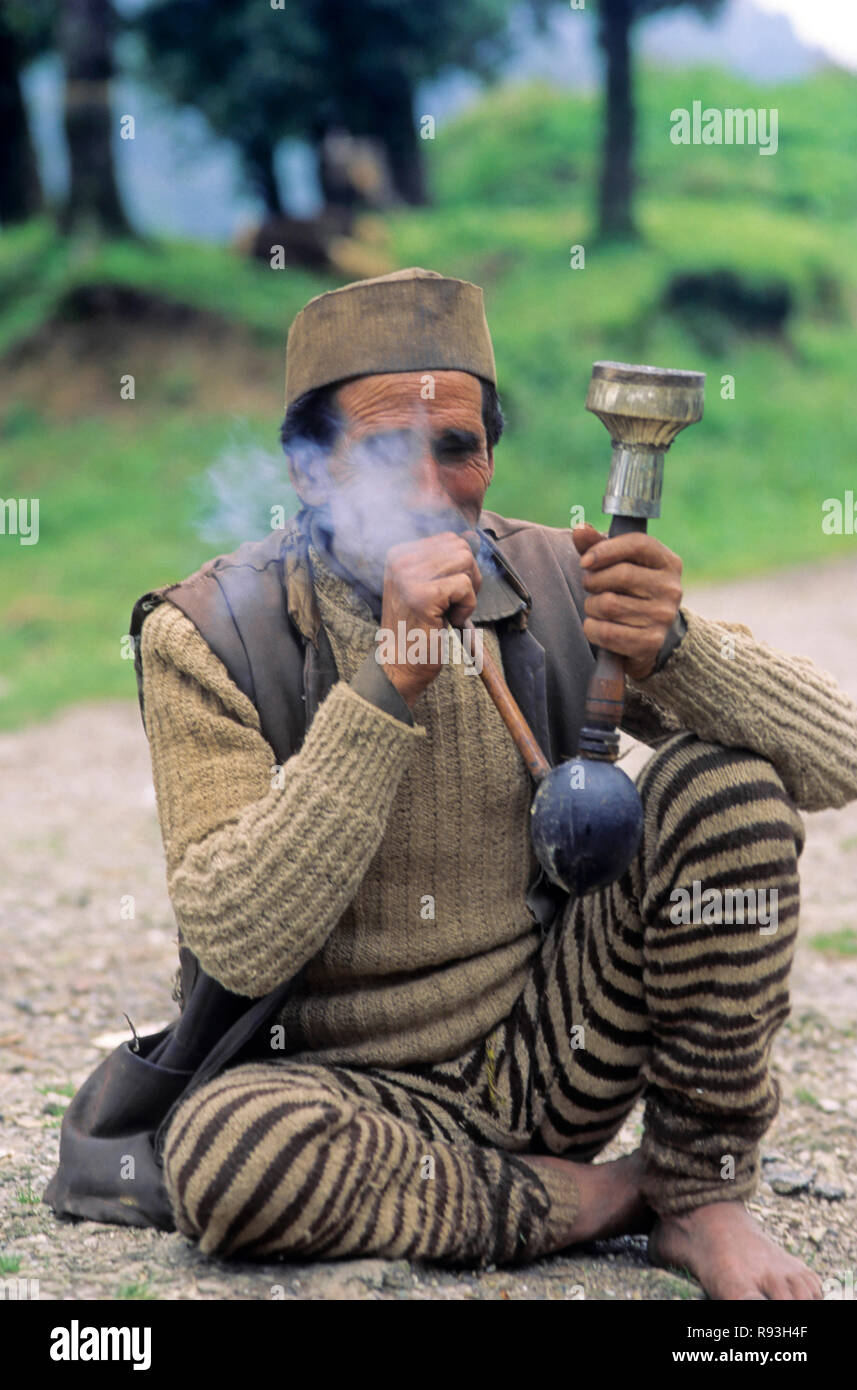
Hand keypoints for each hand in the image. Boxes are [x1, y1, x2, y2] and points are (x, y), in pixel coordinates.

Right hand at [379, 531, 481, 706]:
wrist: (399, 665)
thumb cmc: (417, 628)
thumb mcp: (428, 586)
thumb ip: (446, 560)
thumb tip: (472, 536)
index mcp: (398, 553)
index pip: (450, 539)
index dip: (461, 567)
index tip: (446, 594)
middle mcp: (399, 560)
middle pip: (461, 548)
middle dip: (469, 577)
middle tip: (453, 604)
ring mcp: (408, 577)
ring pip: (466, 563)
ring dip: (468, 592)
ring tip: (449, 612)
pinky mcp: (422, 596)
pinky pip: (465, 586)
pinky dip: (467, 607)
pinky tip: (449, 621)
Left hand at [571, 523, 682, 681]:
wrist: (648, 637)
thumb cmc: (629, 592)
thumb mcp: (619, 564)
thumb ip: (598, 545)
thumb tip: (580, 529)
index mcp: (668, 562)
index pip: (638, 544)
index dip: (605, 549)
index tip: (584, 561)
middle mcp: (671, 588)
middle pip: (620, 574)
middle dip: (594, 581)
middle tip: (591, 586)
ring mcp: (663, 616)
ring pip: (608, 604)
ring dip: (591, 606)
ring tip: (597, 607)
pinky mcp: (651, 642)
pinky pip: (605, 631)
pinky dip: (592, 629)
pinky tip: (598, 625)